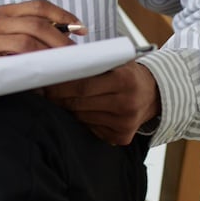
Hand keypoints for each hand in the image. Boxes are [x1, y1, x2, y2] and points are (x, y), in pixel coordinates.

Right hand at [0, 0, 85, 72]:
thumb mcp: (1, 35)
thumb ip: (27, 32)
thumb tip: (66, 36)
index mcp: (3, 12)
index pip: (38, 5)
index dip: (63, 14)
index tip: (81, 28)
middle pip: (37, 22)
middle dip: (62, 37)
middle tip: (78, 52)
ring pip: (28, 40)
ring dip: (51, 52)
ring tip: (66, 64)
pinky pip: (14, 59)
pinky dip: (33, 65)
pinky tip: (44, 73)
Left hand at [41, 60, 159, 145]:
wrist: (154, 94)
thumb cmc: (128, 74)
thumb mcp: (115, 62)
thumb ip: (91, 65)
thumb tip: (57, 67)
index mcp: (124, 81)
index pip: (82, 86)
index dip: (60, 86)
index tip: (45, 83)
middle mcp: (126, 104)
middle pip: (79, 104)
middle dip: (59, 98)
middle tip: (45, 92)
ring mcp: (125, 123)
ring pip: (82, 117)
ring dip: (69, 109)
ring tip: (61, 99)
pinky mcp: (122, 137)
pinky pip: (91, 128)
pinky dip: (82, 119)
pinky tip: (82, 110)